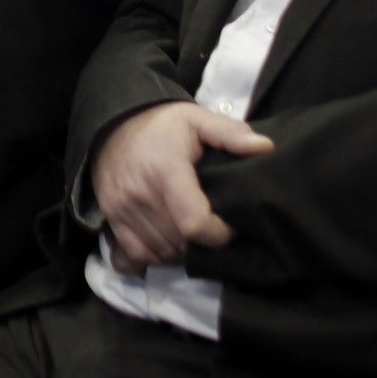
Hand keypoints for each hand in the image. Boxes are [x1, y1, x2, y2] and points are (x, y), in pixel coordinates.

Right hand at [90, 102, 272, 274]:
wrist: (112, 124)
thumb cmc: (162, 125)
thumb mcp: (197, 119)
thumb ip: (230, 134)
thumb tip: (265, 148)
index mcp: (166, 172)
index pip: (195, 224)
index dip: (219, 234)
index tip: (230, 226)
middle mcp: (140, 195)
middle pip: (180, 243)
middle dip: (203, 244)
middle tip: (214, 229)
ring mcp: (121, 209)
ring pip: (160, 253)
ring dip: (181, 252)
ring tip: (193, 235)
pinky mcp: (111, 218)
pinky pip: (135, 256)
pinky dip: (155, 257)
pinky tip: (168, 243)